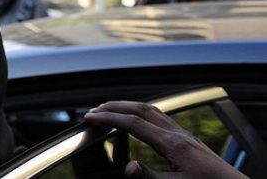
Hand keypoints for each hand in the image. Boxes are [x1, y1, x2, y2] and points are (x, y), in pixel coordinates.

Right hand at [84, 101, 247, 178]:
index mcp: (173, 144)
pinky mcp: (188, 140)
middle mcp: (178, 134)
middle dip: (115, 106)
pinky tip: (138, 122)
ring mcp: (184, 135)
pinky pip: (161, 117)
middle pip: (141, 109)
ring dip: (128, 107)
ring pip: (152, 110)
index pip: (133, 124)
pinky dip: (142, 114)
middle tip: (94, 110)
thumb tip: (127, 167)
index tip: (90, 118)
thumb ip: (150, 176)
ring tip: (111, 110)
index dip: (109, 119)